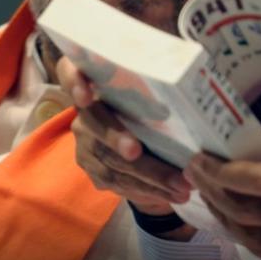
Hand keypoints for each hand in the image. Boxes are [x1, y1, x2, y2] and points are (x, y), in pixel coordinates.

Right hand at [57, 56, 191, 215]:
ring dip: (148, 177)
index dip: (74, 81)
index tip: (84, 93)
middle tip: (136, 151)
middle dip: (118, 141)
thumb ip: (159, 73)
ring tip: (181, 186)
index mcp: (93, 81)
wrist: (135, 129)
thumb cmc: (152, 96)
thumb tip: (189, 64)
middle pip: (97, 126)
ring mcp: (85, 144)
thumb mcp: (152, 82)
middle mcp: (84, 112)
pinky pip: (117, 183)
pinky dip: (146, 190)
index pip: (71, 72)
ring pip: (110, 162)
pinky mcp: (93, 169)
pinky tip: (171, 195)